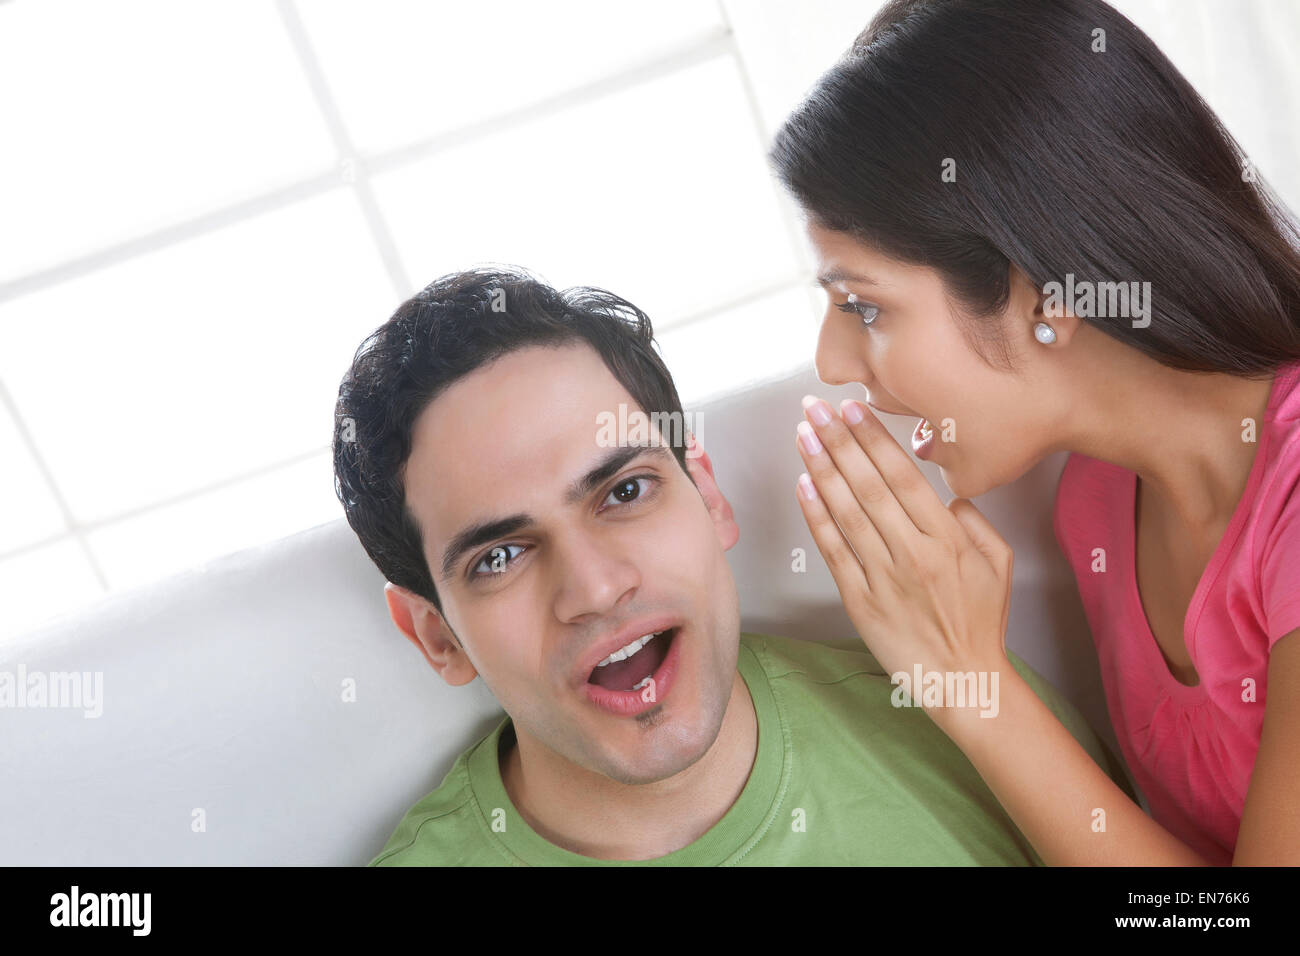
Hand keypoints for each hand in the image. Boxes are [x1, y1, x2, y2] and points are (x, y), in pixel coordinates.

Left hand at [793, 395, 1012, 707]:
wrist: (963, 680)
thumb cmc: (982, 621)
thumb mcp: (1000, 563)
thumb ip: (975, 520)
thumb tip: (946, 495)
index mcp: (947, 539)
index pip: (903, 477)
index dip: (874, 440)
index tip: (853, 409)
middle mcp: (912, 553)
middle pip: (868, 486)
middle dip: (838, 442)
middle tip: (815, 408)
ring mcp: (883, 577)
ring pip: (846, 513)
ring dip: (821, 470)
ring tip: (802, 435)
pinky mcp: (860, 602)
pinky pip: (834, 552)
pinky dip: (817, 518)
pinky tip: (803, 487)